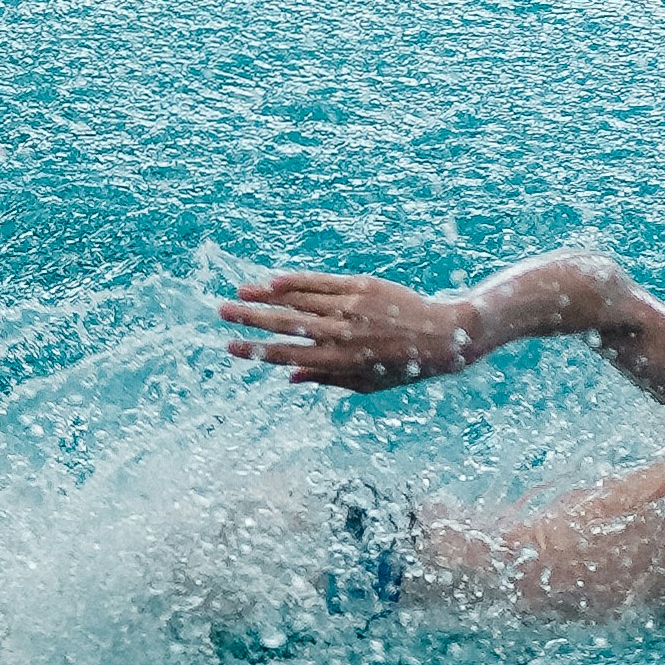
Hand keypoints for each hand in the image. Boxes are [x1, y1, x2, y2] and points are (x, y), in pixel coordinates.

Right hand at [221, 270, 487, 392]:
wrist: (443, 337)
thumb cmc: (403, 366)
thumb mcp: (367, 384)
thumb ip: (327, 379)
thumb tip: (290, 376)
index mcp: (339, 363)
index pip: (287, 355)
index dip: (256, 350)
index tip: (229, 346)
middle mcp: (341, 335)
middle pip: (285, 324)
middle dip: (250, 318)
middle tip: (221, 312)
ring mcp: (351, 308)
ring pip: (299, 300)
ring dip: (265, 297)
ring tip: (239, 293)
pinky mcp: (362, 287)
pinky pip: (322, 283)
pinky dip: (296, 281)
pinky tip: (273, 280)